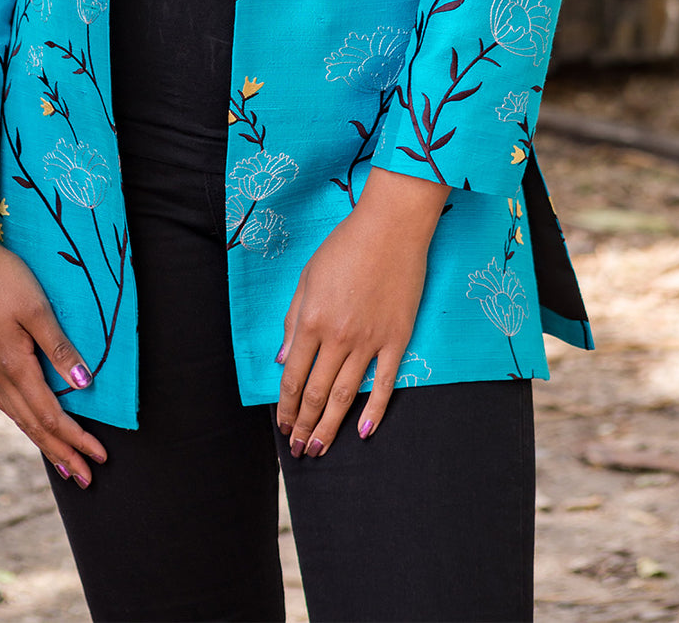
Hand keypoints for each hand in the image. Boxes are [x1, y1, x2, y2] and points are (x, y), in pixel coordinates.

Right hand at [0, 198, 107, 485]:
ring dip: (45, 443)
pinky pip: (11, 404)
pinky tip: (34, 424)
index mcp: (14, 367)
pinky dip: (28, 423)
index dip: (76, 439)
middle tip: (87, 478)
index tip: (100, 458)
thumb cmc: (4, 278)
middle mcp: (0, 376)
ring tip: (64, 464)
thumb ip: (60, 348)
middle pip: (35, 426)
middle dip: (62, 453)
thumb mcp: (37, 309)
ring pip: (21, 419)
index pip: (52, 415)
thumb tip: (84, 384)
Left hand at [275, 167, 448, 457]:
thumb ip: (294, 320)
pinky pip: (384, 383)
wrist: (391, 228)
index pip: (293, 376)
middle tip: (299, 451)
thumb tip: (284, 359)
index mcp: (311, 321)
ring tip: (320, 449)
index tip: (281, 426)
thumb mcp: (308, 278)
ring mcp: (369, 341)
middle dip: (303, 425)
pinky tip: (364, 432)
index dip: (285, 406)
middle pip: (315, 393)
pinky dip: (374, 411)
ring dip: (329, 426)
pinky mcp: (397, 340)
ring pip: (345, 395)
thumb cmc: (345, 246)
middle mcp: (338, 337)